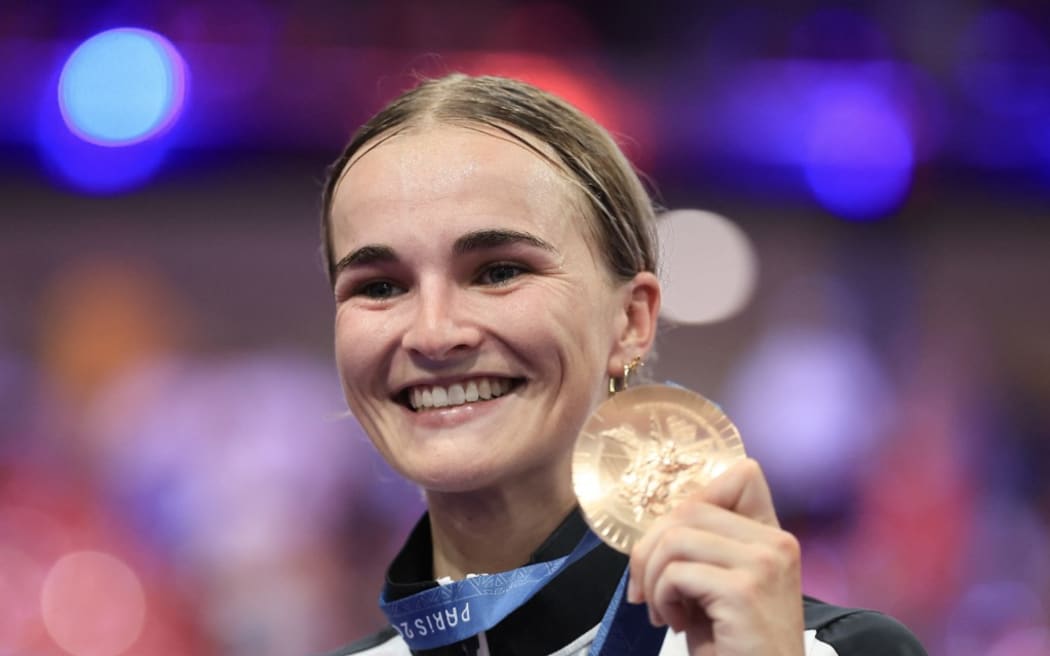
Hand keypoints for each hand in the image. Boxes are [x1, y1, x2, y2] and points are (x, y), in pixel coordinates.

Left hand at [626, 458, 803, 655]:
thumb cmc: (734, 645)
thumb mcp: (720, 585)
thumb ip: (704, 545)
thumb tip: (655, 523)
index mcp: (773, 537)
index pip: (740, 474)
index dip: (693, 501)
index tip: (673, 545)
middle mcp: (775, 543)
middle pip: (689, 507)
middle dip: (652, 547)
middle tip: (648, 589)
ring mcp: (763, 564)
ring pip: (675, 537)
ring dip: (653, 577)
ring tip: (663, 609)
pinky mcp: (743, 591)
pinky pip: (676, 572)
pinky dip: (662, 598)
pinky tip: (676, 623)